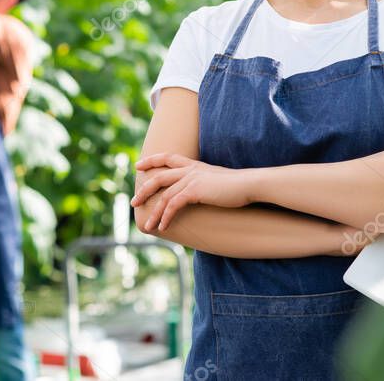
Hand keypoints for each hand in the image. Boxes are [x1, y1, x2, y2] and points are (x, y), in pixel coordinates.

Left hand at [132, 153, 251, 231]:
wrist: (249, 184)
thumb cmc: (238, 185)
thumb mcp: (217, 180)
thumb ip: (205, 183)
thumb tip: (201, 192)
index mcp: (194, 165)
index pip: (168, 157)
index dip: (152, 160)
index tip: (139, 165)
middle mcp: (190, 170)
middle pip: (159, 177)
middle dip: (144, 190)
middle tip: (134, 202)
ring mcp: (191, 179)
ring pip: (164, 196)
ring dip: (154, 213)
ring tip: (148, 226)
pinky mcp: (195, 191)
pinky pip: (174, 205)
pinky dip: (166, 217)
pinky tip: (163, 227)